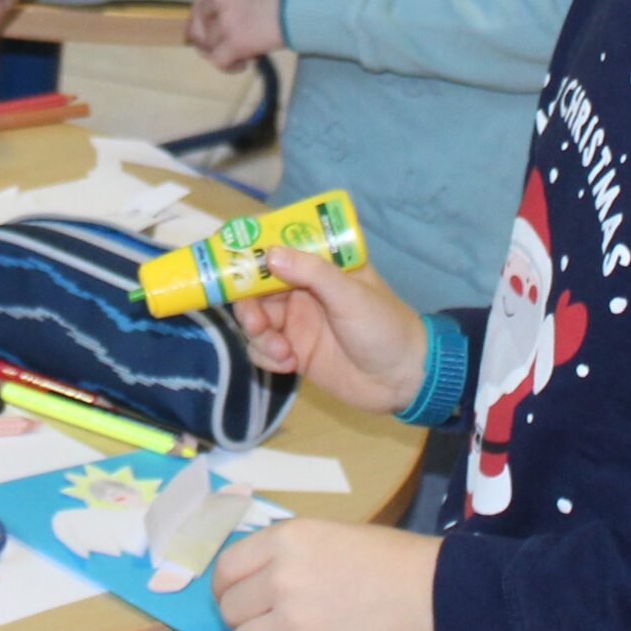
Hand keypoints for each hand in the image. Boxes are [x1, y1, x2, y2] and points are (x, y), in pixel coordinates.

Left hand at [187, 0, 288, 71]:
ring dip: (223, 50)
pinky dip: (229, 66)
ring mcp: (224, 16)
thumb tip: (232, 6)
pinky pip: (219, 60)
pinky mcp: (235, 40)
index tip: (216, 24)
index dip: (206, 13)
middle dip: (209, 35)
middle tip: (224, 44)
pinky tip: (244, 64)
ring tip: (242, 53)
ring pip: (209, 42)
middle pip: (198, 19)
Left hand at [213, 518, 438, 630]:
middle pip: (229, 608)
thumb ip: (284, 551)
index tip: (232, 596)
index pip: (224, 568)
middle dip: (240, 618)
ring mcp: (296, 620)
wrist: (431, 589)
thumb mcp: (324, 533)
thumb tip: (251, 577)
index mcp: (284, 540)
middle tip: (259, 622)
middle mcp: (282, 578)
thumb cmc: (384, 557)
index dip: (223, 587)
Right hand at [231, 245, 425, 412]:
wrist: (405, 381)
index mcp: (318, 267)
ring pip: (255, 321)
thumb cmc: (384, 326)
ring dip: (259, 336)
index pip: (275, 250)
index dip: (248, 253)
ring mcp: (296, 324)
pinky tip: (290, 365)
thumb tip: (270, 253)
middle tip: (257, 322)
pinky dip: (266, 357)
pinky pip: (262, 350)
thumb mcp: (350, 295)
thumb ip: (312, 272)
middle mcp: (301, 291)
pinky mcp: (294, 354)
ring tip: (282, 352)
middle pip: (254, 289)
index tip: (225, 262)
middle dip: (248, 304)